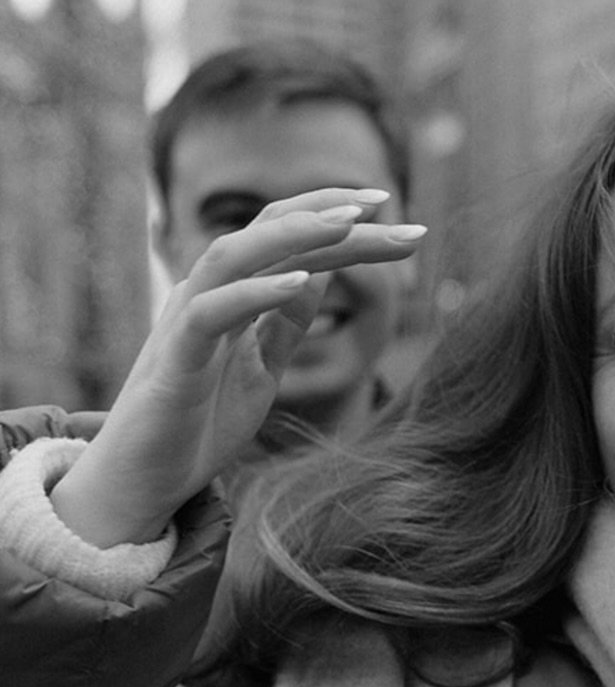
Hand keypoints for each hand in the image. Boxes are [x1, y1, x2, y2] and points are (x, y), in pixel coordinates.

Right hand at [51, 189, 425, 547]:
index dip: (341, 225)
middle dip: (330, 215)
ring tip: (349, 223)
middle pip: (269, 234)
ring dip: (292, 233)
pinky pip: (211, 313)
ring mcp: (187, 322)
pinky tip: (300, 281)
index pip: (289, 243)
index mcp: (232, 296)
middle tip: (388, 204)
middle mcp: (208, 295)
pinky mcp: (174, 359)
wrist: (145, 481)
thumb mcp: (263, 368)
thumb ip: (286, 322)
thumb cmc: (200, 424)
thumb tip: (318, 274)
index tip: (397, 217)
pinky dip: (255, 293)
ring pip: (233, 254)